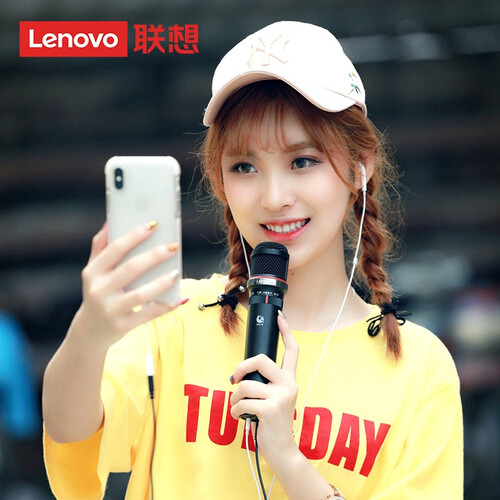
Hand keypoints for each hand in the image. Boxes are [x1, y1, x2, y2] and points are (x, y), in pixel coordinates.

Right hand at [72, 221, 184, 350]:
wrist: (89, 332)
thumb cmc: (98, 293)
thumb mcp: (93, 271)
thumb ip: (100, 247)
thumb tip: (109, 221)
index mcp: (93, 272)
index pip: (115, 249)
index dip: (134, 235)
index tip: (153, 224)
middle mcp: (99, 290)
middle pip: (131, 269)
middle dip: (154, 256)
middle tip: (173, 246)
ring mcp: (111, 309)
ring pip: (141, 294)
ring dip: (161, 283)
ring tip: (176, 272)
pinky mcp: (123, 325)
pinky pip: (149, 314)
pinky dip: (165, 306)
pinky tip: (179, 297)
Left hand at [230, 313, 299, 467]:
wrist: (283, 451)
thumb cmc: (273, 424)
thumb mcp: (275, 400)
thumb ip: (266, 384)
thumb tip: (243, 374)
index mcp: (290, 380)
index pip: (292, 350)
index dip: (286, 331)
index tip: (280, 317)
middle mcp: (288, 385)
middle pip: (261, 359)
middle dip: (241, 367)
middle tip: (235, 379)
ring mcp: (280, 397)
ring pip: (245, 385)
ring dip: (234, 397)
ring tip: (238, 406)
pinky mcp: (270, 409)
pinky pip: (242, 402)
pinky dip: (234, 410)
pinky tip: (240, 417)